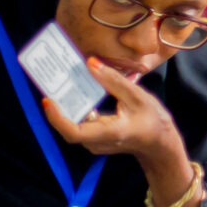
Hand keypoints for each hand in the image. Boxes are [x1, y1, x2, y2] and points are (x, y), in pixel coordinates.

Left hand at [40, 57, 190, 201]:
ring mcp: (94, 144)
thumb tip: (90, 62)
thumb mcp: (138, 96)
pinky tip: (74, 94)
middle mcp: (97, 142)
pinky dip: (73, 110)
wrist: (159, 143)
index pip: (75, 132)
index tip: (48, 99)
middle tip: (50, 82)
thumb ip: (114, 81)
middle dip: (57, 106)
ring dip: (64, 107)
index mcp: (110, 132)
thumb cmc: (153, 120)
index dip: (57, 118)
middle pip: (68, 127)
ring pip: (71, 126)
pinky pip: (78, 125)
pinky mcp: (93, 140)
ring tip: (59, 84)